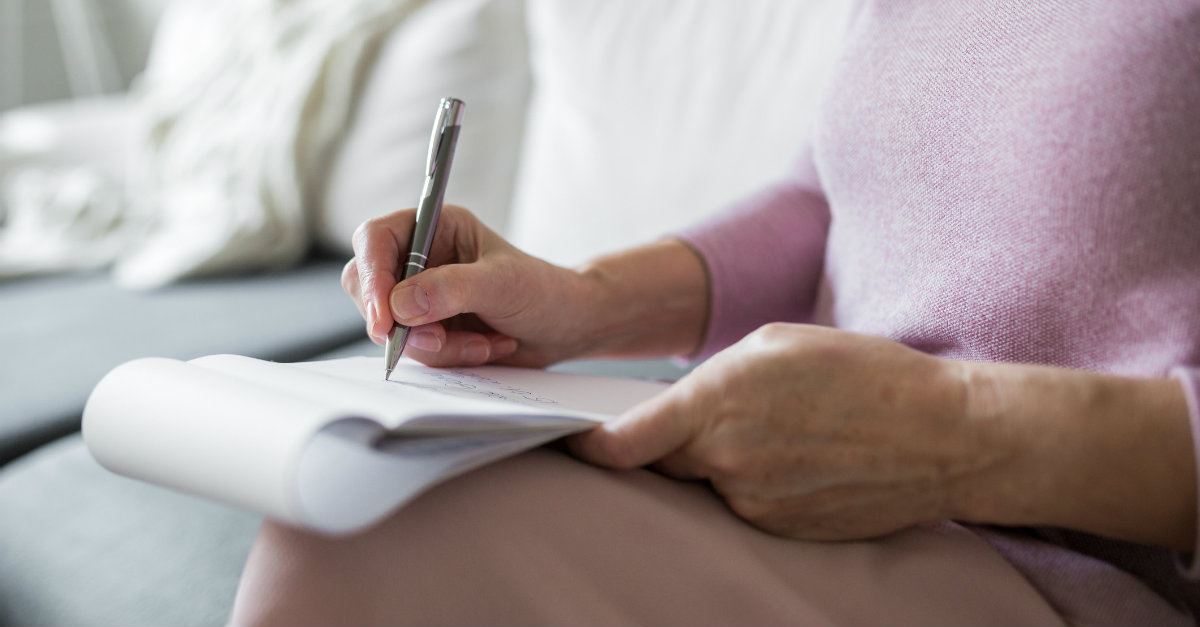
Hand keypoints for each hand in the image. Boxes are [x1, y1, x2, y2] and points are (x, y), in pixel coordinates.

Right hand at [342, 206, 593, 366]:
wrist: (568, 326)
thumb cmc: (544, 291)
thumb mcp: (502, 285)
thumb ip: (451, 289)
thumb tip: (401, 304)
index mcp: (434, 226)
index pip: (376, 240)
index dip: (372, 277)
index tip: (385, 319)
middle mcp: (419, 258)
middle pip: (368, 287)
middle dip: (400, 323)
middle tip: (438, 340)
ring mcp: (420, 296)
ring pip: (391, 328)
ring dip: (438, 346)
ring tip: (485, 341)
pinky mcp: (427, 329)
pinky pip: (414, 352)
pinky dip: (450, 358)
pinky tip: (486, 347)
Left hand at [569, 323, 1012, 540]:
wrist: (943, 436)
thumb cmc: (862, 372)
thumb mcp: (777, 343)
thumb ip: (711, 377)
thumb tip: (674, 411)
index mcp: (718, 402)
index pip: (625, 442)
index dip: (589, 444)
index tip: (571, 438)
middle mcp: (728, 460)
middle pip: (665, 460)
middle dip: (668, 441)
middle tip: (703, 416)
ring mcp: (755, 503)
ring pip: (708, 482)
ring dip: (721, 459)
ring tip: (779, 430)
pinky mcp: (781, 531)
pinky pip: (744, 504)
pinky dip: (754, 483)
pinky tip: (798, 458)